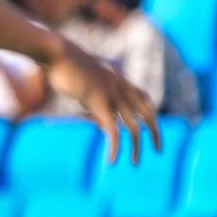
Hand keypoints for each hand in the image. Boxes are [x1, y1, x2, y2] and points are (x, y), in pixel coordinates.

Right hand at [46, 39, 159, 163]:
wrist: (59, 53)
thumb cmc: (66, 66)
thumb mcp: (85, 86)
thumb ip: (96, 104)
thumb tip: (101, 124)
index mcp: (119, 80)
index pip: (143, 98)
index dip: (150, 114)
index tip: (150, 128)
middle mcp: (121, 88)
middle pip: (148, 113)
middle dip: (156, 133)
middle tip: (158, 150)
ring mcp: (113, 96)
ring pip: (134, 127)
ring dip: (136, 147)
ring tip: (134, 163)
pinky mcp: (99, 104)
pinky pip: (113, 130)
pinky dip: (114, 148)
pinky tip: (111, 161)